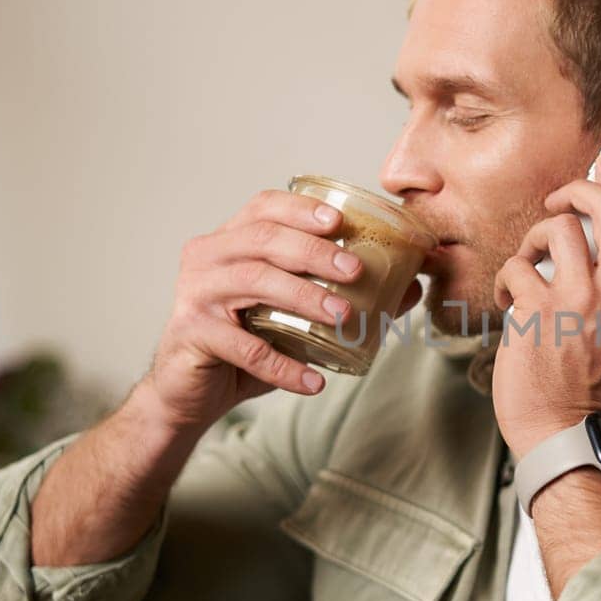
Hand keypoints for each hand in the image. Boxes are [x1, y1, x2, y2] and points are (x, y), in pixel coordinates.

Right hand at [147, 189, 422, 429]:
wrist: (189, 393)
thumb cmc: (245, 343)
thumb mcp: (293, 315)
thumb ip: (341, 295)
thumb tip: (411, 287)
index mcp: (229, 240)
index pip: (264, 207)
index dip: (301, 209)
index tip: (340, 221)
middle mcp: (207, 257)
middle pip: (264, 239)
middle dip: (314, 251)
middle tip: (356, 270)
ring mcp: (195, 294)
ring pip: (255, 283)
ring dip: (305, 298)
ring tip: (344, 316)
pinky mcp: (192, 334)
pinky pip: (245, 348)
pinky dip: (284, 365)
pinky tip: (313, 381)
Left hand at [491, 152, 600, 458]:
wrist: (574, 445)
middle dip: (582, 186)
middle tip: (563, 196)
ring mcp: (582, 301)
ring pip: (556, 229)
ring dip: (538, 238)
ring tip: (533, 259)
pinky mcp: (538, 312)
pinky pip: (518, 268)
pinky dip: (510, 279)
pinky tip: (513, 299)